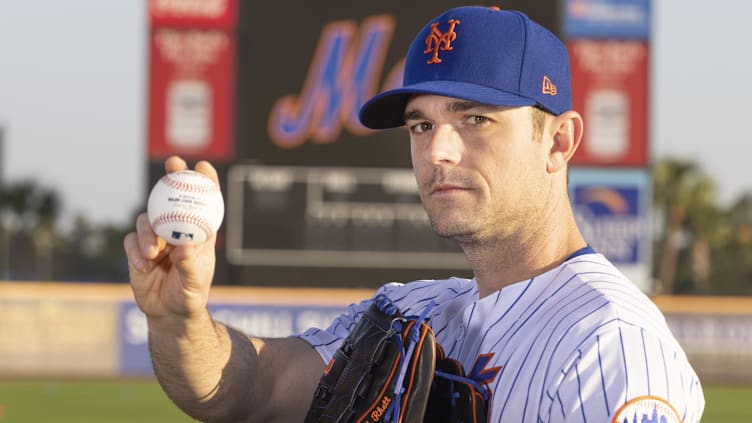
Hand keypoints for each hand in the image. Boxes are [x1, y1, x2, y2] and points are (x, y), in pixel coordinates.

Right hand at [123, 156, 220, 318]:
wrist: (168, 312)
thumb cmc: (190, 294)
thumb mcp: (194, 282)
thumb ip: (189, 264)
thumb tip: (184, 247)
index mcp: (197, 232)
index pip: (203, 202)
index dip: (204, 181)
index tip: (203, 166)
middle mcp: (175, 229)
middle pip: (171, 197)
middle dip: (172, 176)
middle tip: (172, 165)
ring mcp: (154, 237)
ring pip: (146, 219)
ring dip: (148, 233)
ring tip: (153, 254)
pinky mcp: (136, 249)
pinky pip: (131, 242)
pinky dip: (135, 251)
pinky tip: (142, 265)